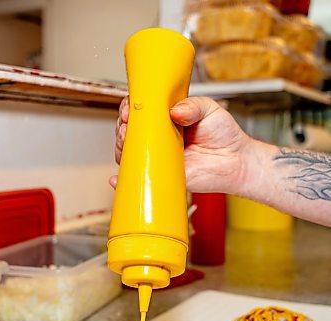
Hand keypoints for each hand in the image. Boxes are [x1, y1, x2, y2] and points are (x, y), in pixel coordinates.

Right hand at [112, 96, 252, 193]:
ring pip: (127, 154)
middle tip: (128, 125)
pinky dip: (123, 181)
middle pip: (128, 131)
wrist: (236, 161)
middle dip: (122, 127)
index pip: (140, 110)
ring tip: (127, 142)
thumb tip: (174, 111)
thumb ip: (193, 106)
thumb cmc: (224, 134)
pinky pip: (139, 178)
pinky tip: (117, 179)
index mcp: (165, 118)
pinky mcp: (161, 176)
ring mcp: (157, 158)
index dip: (130, 108)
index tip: (130, 110)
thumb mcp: (210, 110)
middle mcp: (157, 138)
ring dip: (120, 148)